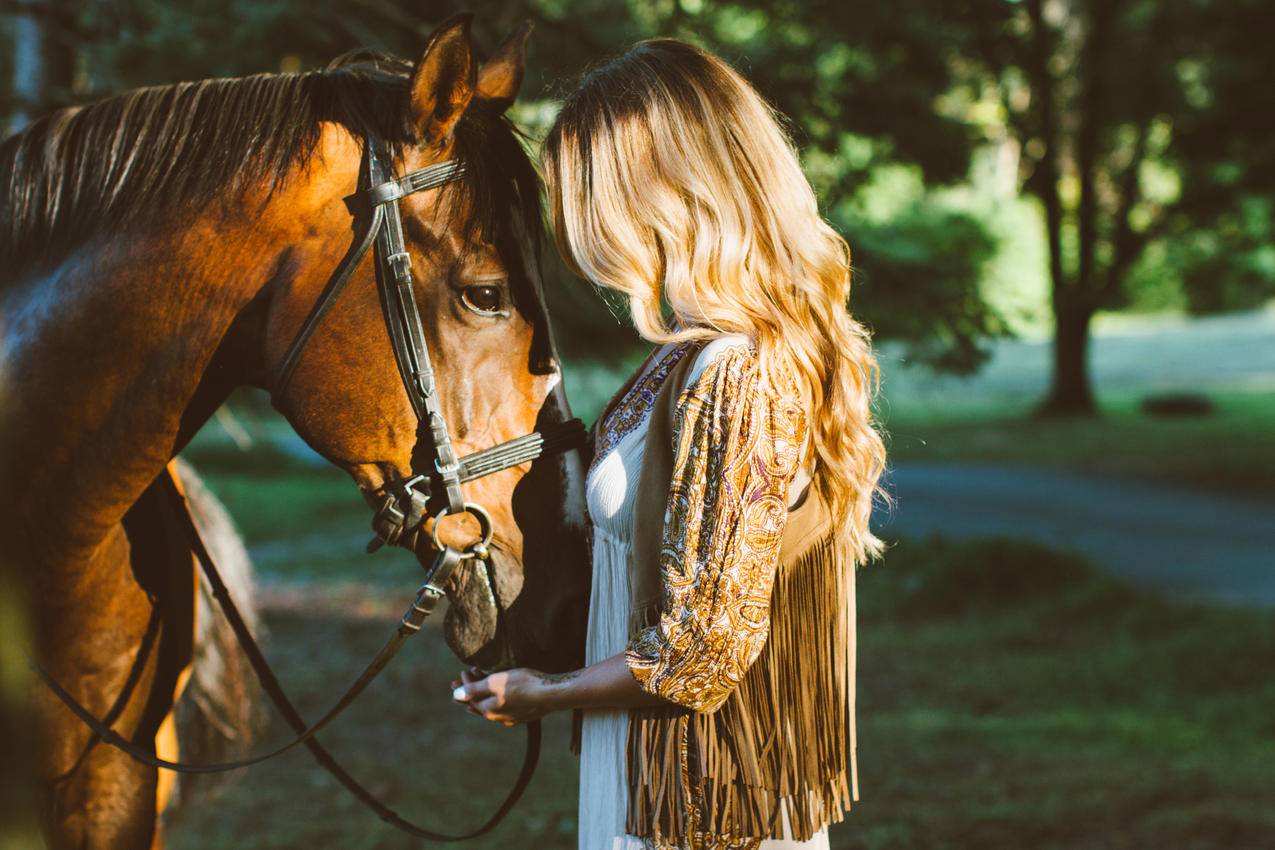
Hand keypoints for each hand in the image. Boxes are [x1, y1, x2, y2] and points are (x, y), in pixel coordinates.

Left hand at [450, 667, 570, 725]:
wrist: (550, 693)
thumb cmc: (522, 685)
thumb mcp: (495, 682)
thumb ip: (474, 689)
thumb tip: (455, 696)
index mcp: (489, 710)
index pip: (470, 698)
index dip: (465, 684)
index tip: (464, 671)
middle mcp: (499, 718)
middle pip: (479, 705)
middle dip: (471, 693)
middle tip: (462, 684)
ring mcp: (512, 718)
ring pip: (492, 708)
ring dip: (484, 697)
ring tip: (478, 692)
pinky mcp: (524, 714)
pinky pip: (505, 709)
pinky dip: (497, 701)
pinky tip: (500, 701)